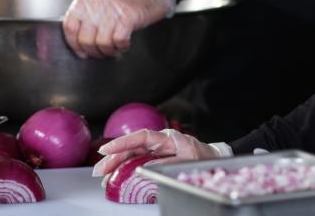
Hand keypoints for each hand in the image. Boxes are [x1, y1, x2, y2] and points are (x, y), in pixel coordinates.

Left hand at [61, 0, 171, 58]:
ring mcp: (114, 6)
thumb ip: (85, 18)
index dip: (74, 44)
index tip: (81, 52)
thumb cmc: (121, 1)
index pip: (69, 26)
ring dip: (108, 51)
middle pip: (85, 38)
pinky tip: (123, 43)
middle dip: (93, 52)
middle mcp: (97, 0)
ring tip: (113, 48)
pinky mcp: (130, 14)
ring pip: (102, 42)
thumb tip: (74, 42)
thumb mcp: (98, 3)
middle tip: (101, 53)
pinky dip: (121, 47)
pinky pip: (119, 40)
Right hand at [91, 128, 221, 178]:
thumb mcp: (188, 160)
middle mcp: (159, 143)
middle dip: (113, 158)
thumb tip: (148, 162)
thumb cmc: (204, 159)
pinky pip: (137, 162)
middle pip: (131, 148)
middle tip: (99, 170)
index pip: (140, 138)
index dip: (122, 143)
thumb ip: (169, 160)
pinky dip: (125, 169)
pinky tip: (116, 176)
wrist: (214, 161)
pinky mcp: (156, 159)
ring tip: (103, 176)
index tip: (106, 150)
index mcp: (167, 138)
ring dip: (116, 165)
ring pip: (131, 156)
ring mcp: (157, 151)